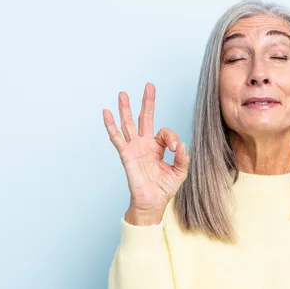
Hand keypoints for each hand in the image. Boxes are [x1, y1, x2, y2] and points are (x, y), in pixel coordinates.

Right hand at [102, 83, 189, 217]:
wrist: (152, 203)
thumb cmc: (164, 189)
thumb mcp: (180, 172)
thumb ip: (183, 158)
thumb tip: (181, 144)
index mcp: (158, 147)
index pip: (165, 132)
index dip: (171, 137)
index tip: (175, 148)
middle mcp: (145, 144)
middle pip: (145, 118)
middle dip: (147, 102)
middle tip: (149, 85)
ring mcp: (134, 148)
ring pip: (129, 124)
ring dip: (126, 108)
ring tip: (123, 93)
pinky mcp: (126, 155)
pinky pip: (116, 138)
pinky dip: (111, 125)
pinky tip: (106, 112)